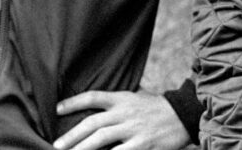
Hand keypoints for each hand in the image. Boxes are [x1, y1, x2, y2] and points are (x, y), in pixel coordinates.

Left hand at [53, 90, 190, 149]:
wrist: (185, 115)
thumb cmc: (159, 107)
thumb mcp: (138, 97)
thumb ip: (119, 101)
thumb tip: (100, 103)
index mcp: (123, 99)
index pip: (94, 97)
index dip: (74, 102)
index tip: (57, 109)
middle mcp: (125, 113)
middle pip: (93, 123)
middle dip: (72, 135)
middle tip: (56, 145)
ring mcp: (133, 129)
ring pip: (101, 139)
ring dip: (82, 148)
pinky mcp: (142, 145)